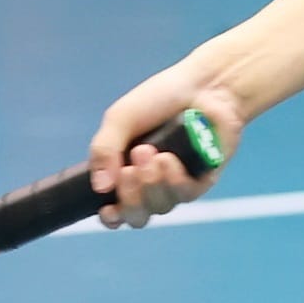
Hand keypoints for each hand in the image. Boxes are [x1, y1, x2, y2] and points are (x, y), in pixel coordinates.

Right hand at [86, 67, 243, 224]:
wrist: (203, 86)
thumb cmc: (160, 99)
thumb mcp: (120, 119)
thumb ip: (104, 150)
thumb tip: (99, 187)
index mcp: (125, 171)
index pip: (114, 209)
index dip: (110, 216)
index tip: (108, 209)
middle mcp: (150, 184)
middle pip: (136, 216)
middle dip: (130, 198)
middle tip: (129, 170)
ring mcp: (175, 185)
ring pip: (158, 207)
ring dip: (150, 182)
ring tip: (151, 152)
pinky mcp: (200, 182)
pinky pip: (183, 195)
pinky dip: (173, 179)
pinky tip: (170, 158)